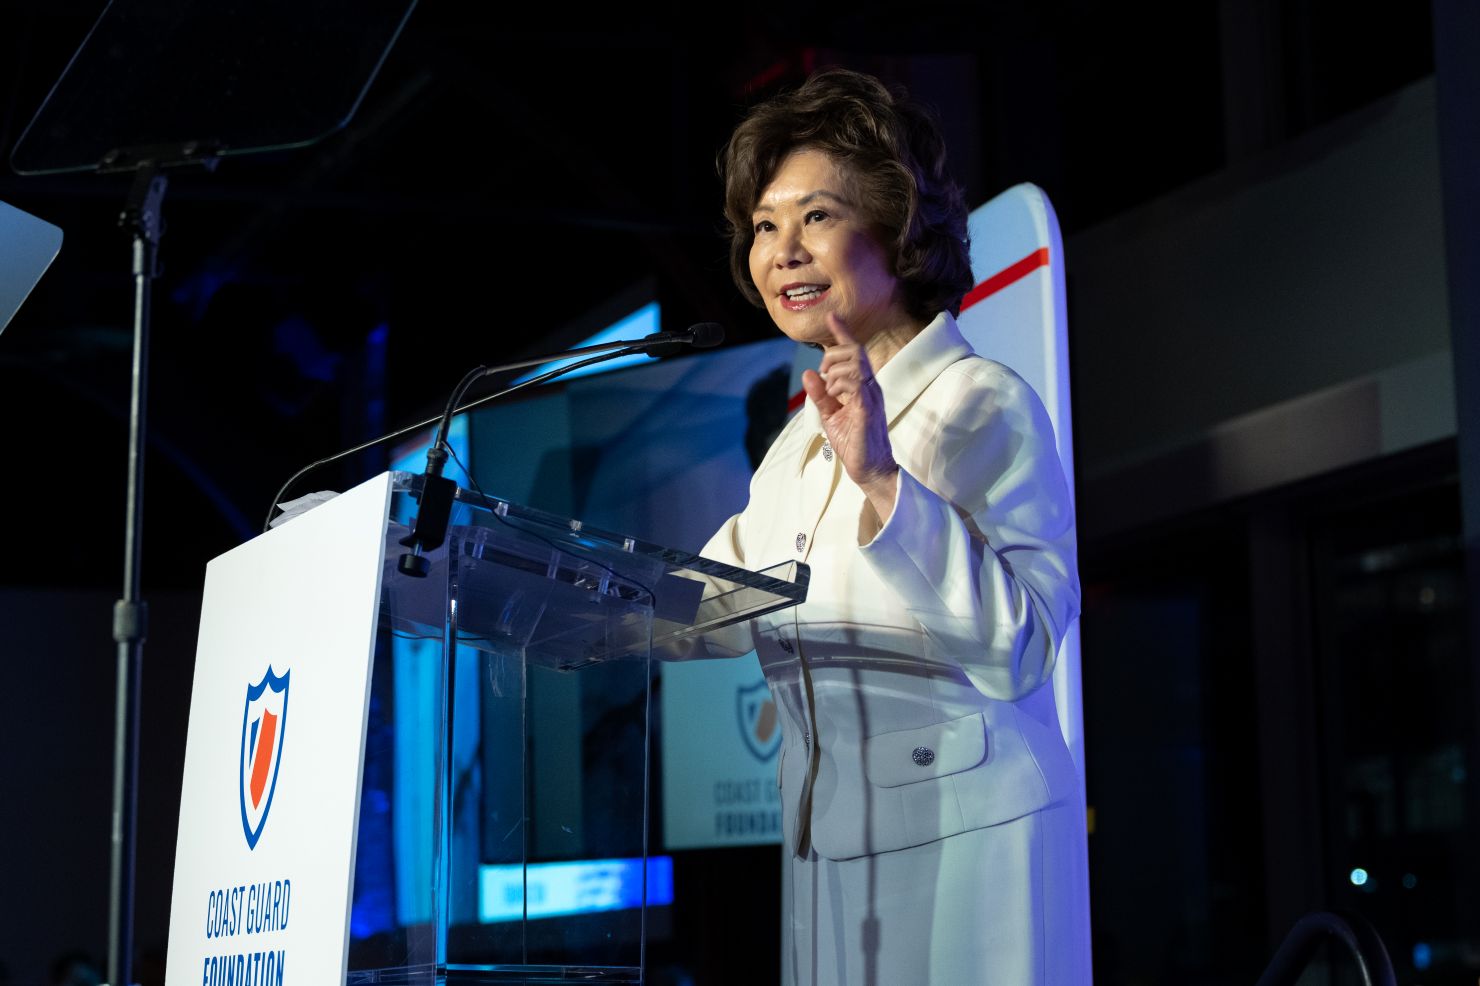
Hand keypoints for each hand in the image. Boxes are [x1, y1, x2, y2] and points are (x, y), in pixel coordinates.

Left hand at [801, 314, 898, 519]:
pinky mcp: (868, 408)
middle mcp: (870, 386)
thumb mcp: (830, 415)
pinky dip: (839, 384)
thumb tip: (808, 373)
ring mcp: (871, 396)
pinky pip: (856, 384)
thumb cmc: (853, 442)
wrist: (868, 468)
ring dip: (834, 372)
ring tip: (829, 391)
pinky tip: (834, 397)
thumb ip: (820, 394)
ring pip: (854, 364)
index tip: (832, 317)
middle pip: (854, 352)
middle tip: (823, 374)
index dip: (842, 333)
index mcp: (862, 386)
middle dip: (832, 355)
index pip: (853, 353)